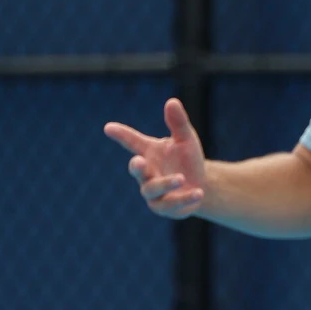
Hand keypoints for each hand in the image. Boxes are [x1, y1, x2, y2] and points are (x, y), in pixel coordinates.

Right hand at [104, 98, 207, 218]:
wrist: (202, 185)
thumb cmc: (188, 160)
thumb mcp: (186, 139)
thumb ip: (178, 123)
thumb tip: (172, 101)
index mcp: (149, 153)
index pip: (132, 142)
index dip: (121, 135)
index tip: (108, 127)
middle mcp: (147, 173)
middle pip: (136, 170)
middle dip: (136, 167)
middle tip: (138, 162)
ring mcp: (154, 193)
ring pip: (153, 190)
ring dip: (166, 183)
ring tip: (181, 177)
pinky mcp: (166, 208)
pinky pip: (172, 205)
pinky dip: (184, 199)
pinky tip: (198, 192)